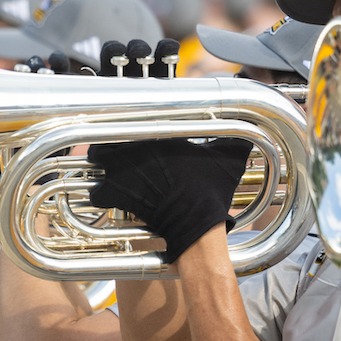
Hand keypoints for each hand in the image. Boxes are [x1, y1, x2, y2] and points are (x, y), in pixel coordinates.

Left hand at [86, 138, 251, 263]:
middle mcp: (135, 148)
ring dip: (100, 169)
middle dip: (108, 148)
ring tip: (109, 176)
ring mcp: (121, 170)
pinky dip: (100, 196)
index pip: (131, 120)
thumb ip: (233, 145)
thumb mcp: (226, 162)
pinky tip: (109, 199)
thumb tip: (247, 141)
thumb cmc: (209, 190)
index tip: (131, 138)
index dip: (127, 131)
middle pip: (107, 138)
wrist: (194, 220)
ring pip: (94, 160)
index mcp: (157, 135)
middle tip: (116, 157)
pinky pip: (96, 193)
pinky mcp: (115, 194)